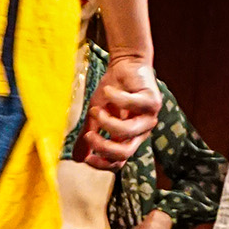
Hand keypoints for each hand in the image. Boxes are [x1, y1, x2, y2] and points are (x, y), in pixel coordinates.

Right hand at [79, 52, 159, 168]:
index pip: (119, 162)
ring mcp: (149, 118)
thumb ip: (88, 135)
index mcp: (128, 138)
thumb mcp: (95, 114)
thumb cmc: (112, 90)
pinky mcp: (152, 102)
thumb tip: (76, 159)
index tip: (86, 157)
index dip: (103, 163)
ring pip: (128, 131)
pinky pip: (131, 105)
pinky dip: (114, 97)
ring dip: (106, 122)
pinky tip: (108, 90)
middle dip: (103, 146)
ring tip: (96, 108)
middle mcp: (141, 132)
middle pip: (125, 152)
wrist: (126, 64)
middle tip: (89, 135)